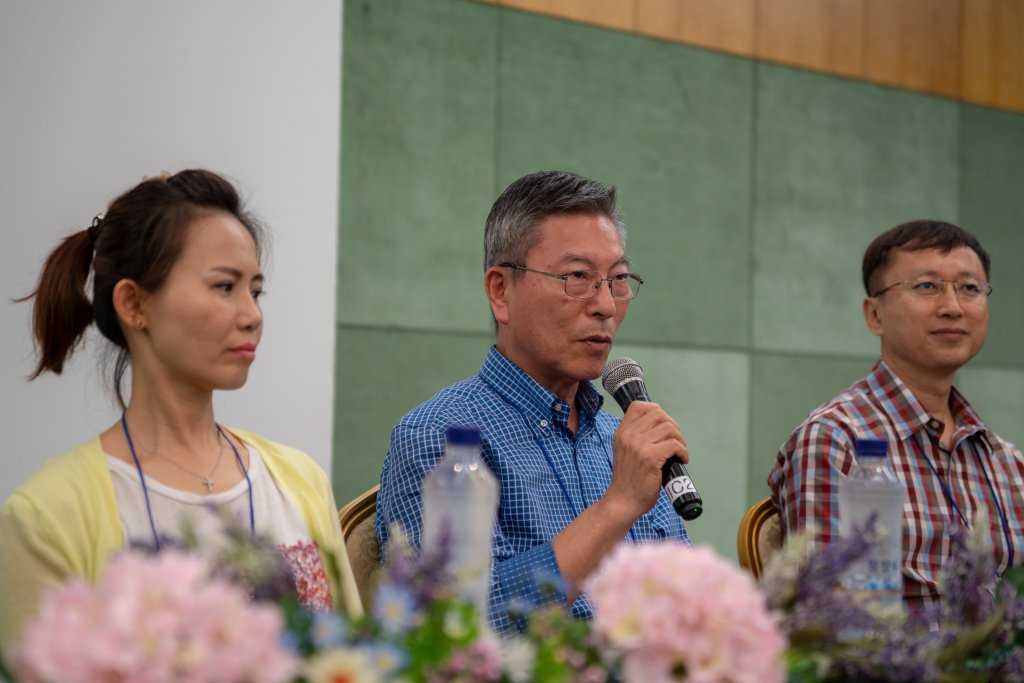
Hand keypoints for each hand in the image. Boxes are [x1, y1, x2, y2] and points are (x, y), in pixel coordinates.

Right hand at [605, 400, 687, 519]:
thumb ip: (636, 437)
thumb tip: (662, 426)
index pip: (640, 406)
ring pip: (670, 428)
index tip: (664, 427)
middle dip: (673, 426)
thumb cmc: (628, 480)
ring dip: (680, 440)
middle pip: (659, 414)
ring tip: (679, 452)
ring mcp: (639, 446)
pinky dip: (683, 452)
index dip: (657, 412)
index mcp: (622, 432)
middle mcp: (628, 435)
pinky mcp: (650, 458)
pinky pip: (674, 445)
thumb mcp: (625, 451)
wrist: (622, 501)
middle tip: (675, 442)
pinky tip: (681, 460)